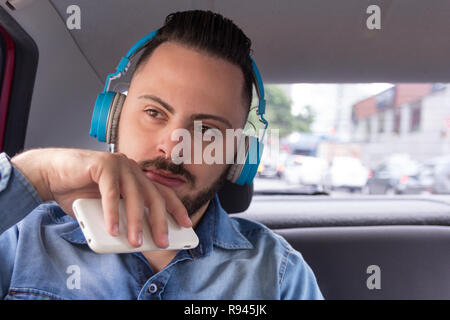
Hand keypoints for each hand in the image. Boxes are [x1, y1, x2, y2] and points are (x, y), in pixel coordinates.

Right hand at [11, 148, 190, 247]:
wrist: (51, 174)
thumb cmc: (80, 192)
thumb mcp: (108, 209)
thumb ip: (123, 217)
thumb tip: (138, 239)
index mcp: (137, 177)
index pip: (162, 193)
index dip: (176, 208)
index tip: (187, 224)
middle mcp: (132, 169)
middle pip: (153, 196)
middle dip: (160, 221)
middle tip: (162, 242)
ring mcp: (119, 164)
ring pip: (134, 195)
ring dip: (135, 221)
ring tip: (135, 242)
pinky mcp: (103, 164)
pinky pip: (111, 192)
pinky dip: (113, 212)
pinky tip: (113, 229)